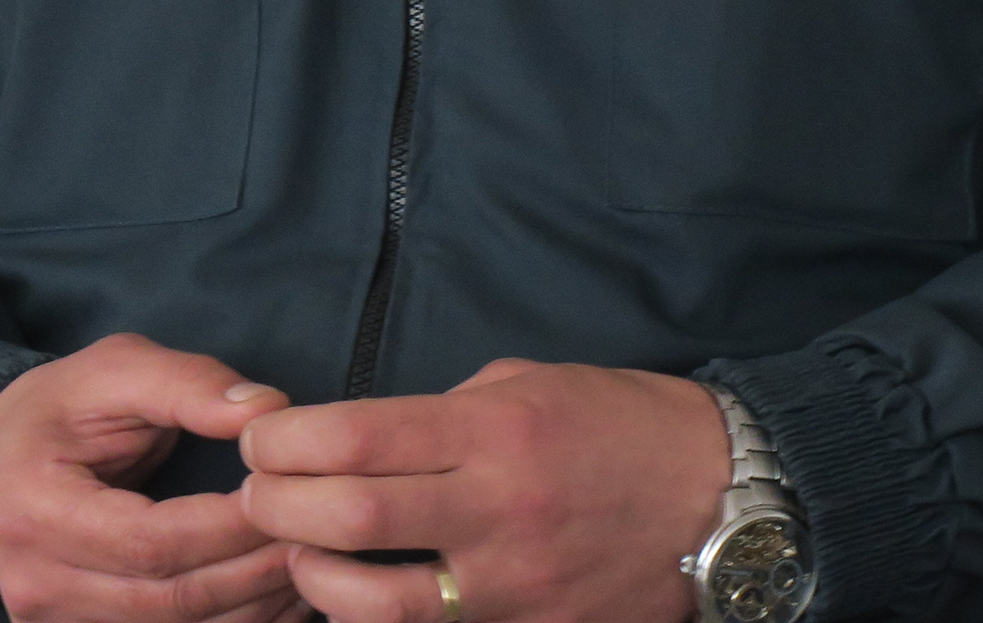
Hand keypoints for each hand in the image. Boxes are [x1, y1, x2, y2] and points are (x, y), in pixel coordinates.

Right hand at [0, 331, 309, 622]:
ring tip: (312, 568)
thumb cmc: (57, 411)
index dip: (231, 527)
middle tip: (320, 537)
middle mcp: (39, 585)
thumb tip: (269, 412)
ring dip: (254, 608)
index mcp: (37, 510)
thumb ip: (188, 383)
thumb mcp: (113, 368)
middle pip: (171, 600)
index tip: (290, 495)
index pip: (153, 540)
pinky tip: (275, 598)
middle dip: (255, 572)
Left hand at [237, 359, 728, 622]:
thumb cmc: (623, 423)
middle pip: (347, 518)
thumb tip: (367, 438)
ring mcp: (516, 584)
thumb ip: (448, 413)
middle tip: (256, 497)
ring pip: (376, 604)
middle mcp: (499, 508)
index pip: (353, 438)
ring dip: (313, 581)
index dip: (283, 443)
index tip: (260, 442)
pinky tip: (364, 599)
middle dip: (276, 508)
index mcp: (494, 430)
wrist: (726, 498)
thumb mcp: (531, 384)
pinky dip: (382, 621)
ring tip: (298, 558)